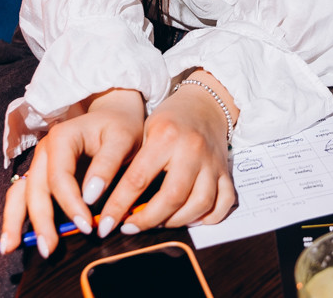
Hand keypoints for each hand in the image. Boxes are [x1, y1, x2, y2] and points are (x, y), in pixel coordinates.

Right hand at [0, 88, 144, 256]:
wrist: (115, 115)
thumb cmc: (120, 127)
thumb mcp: (122, 139)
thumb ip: (107, 166)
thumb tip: (90, 197)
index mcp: (61, 138)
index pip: (60, 177)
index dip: (71, 204)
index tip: (87, 226)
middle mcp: (44, 152)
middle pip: (34, 188)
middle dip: (40, 221)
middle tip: (49, 249)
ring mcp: (39, 164)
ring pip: (20, 193)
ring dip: (14, 221)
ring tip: (11, 247)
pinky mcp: (42, 176)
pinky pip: (23, 196)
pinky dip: (15, 216)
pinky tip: (12, 239)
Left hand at [100, 78, 235, 235]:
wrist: (205, 105)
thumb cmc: (171, 120)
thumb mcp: (146, 132)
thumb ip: (135, 166)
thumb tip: (118, 206)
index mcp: (166, 137)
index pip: (138, 180)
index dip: (119, 206)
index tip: (106, 223)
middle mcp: (192, 150)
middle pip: (172, 197)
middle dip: (148, 220)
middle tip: (131, 227)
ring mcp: (212, 162)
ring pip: (200, 204)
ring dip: (176, 222)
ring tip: (159, 223)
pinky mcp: (226, 172)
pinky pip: (223, 203)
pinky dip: (209, 218)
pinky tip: (191, 218)